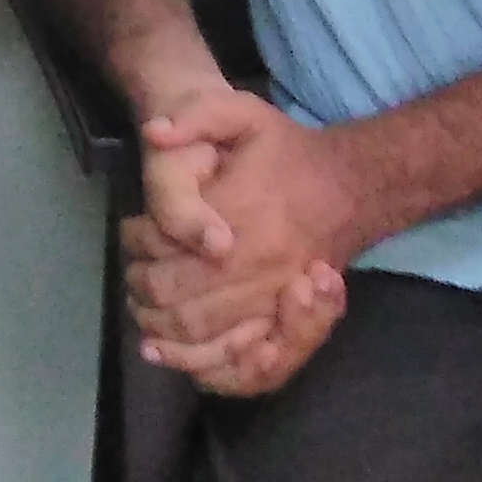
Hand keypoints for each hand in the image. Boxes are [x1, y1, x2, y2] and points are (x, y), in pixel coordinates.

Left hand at [122, 86, 359, 399]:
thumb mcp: (245, 113)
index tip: (131, 233)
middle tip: (132, 278)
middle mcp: (261, 265)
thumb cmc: (287, 153)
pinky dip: (207, 368)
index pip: (170, 249)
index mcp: (246, 216)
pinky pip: (246, 368)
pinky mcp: (289, 325)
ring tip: (144, 313)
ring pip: (205, 338)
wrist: (349, 187)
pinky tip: (174, 354)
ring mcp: (277, 300)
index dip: (139, 247)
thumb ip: (200, 114)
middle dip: (145, 294)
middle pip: (182, 302)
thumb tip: (155, 133)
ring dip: (164, 333)